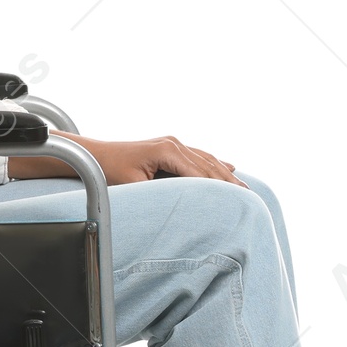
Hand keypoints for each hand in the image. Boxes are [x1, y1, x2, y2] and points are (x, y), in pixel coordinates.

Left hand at [84, 135, 247, 187]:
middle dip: (229, 183)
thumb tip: (182, 203)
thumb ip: (160, 193)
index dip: (217, 189)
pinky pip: (199, 156)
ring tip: (244, 189)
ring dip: (226, 174)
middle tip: (250, 199)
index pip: (200, 173)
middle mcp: (174, 143)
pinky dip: (215, 164)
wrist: (96, 156)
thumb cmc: (111, 173)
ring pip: (207, 160)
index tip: (235, 203)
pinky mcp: (170, 147)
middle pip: (208, 165)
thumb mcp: (135, 187)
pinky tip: (229, 168)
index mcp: (168, 150)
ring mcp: (173, 143)